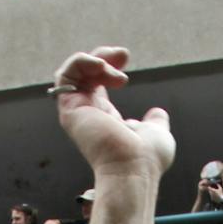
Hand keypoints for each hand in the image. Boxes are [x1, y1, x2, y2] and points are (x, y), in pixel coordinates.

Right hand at [52, 46, 174, 183]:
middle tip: (123, 54)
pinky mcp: (70, 110)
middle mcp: (88, 114)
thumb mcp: (157, 133)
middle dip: (102, 56)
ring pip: (74, 72)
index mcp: (105, 118)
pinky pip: (65, 76)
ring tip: (114, 65)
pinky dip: (82, 62)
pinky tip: (101, 66)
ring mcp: (78, 112)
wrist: (134, 169)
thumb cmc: (147, 159)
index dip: (109, 66)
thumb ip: (155, 122)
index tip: (125, 59)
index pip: (97, 82)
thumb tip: (157, 114)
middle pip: (84, 73)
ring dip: (95, 59)